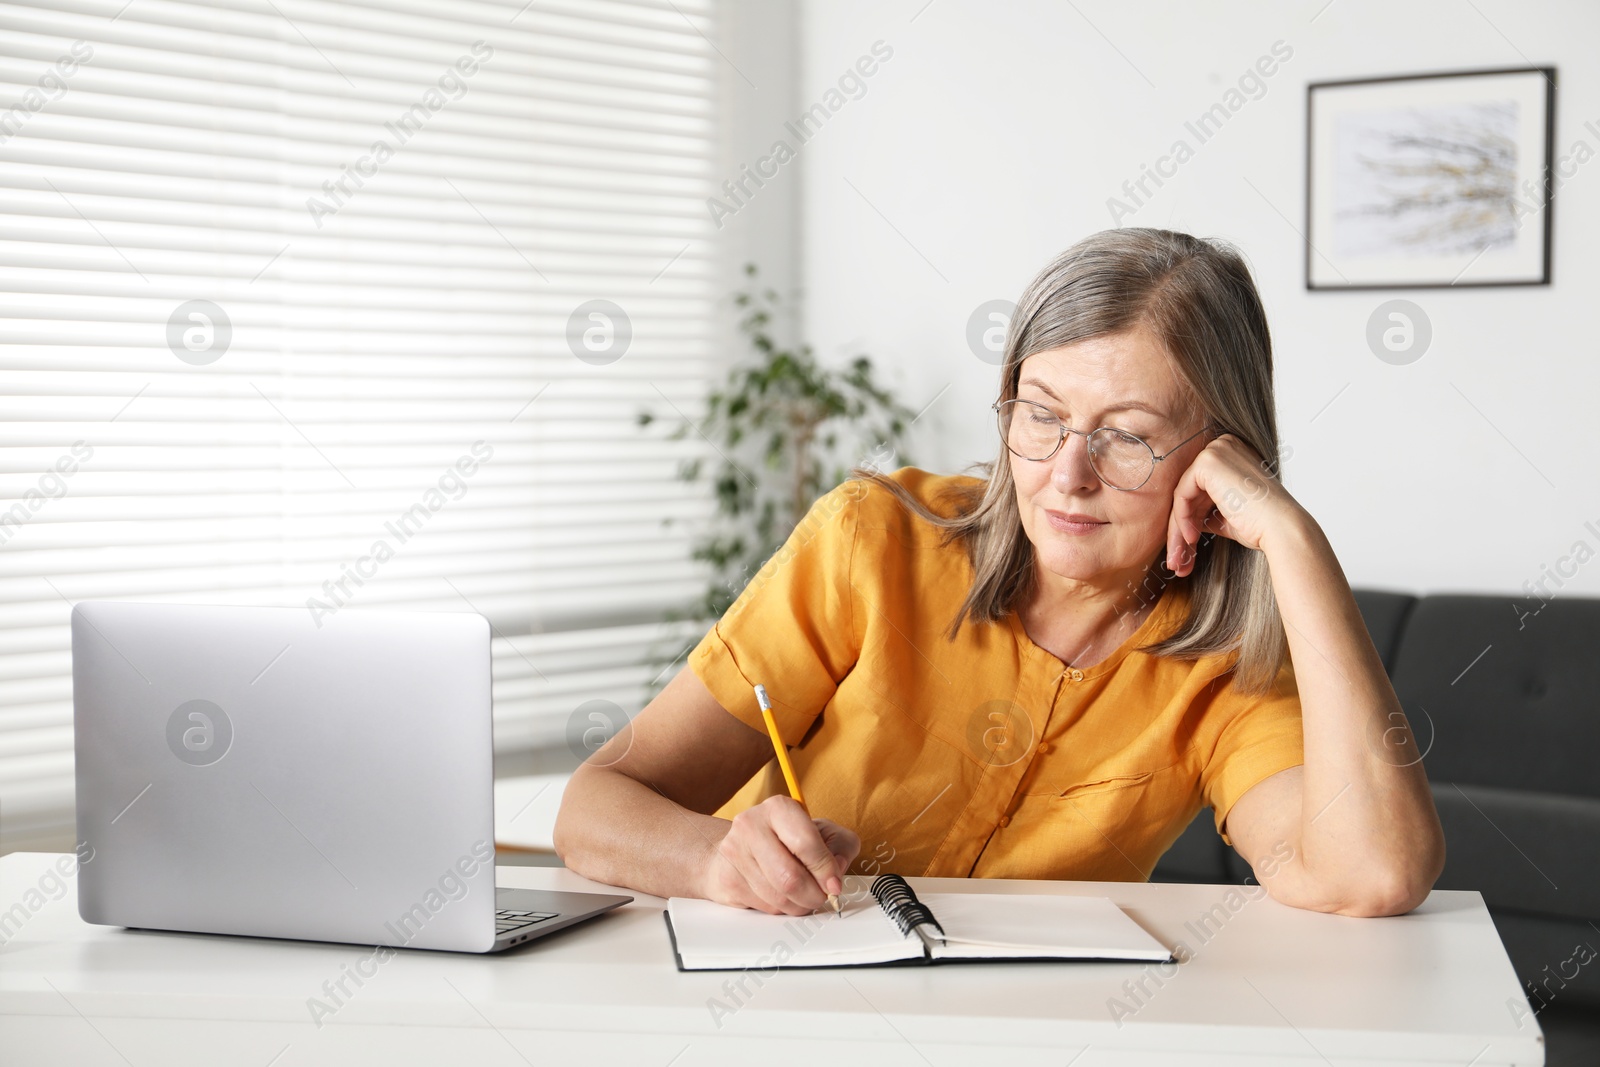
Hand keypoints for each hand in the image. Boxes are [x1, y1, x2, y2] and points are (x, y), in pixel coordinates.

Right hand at [700, 796, 860, 914]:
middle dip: (813, 895)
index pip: (805, 844)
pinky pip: (764, 907)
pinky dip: (781, 908)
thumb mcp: (824, 832)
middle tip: (822, 896)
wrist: (742, 846)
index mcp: (778, 808)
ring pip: (777, 898)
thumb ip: (842, 846)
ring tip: (803, 896)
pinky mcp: (727, 878)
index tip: (834, 884)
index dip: (825, 870)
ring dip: (799, 905)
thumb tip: (837, 870)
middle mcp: (751, 825)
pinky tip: (782, 895)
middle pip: (789, 877)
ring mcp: (735, 852)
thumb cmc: (787, 839)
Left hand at [1164, 432, 1303, 576]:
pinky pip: (1182, 494)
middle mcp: (1224, 446)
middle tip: (1178, 554)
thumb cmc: (1262, 524)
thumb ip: (1207, 510)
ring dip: (1179, 528)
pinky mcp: (1208, 462)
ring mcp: (1216, 451)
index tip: (1188, 545)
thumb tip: (1188, 519)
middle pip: (1190, 491)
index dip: (1192, 517)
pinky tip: (1191, 538)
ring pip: (1183, 495)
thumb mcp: (1228, 513)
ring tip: (1180, 554)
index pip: (1201, 487)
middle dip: (1182, 526)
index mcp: (1233, 454)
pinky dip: (1182, 518)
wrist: (1280, 527)